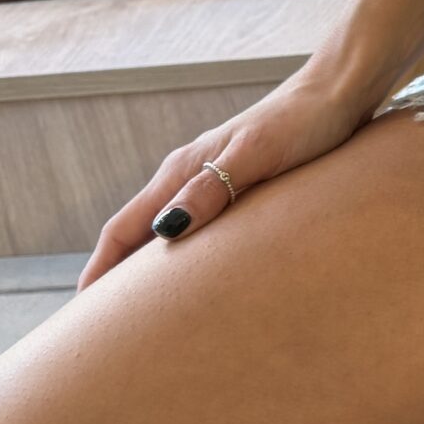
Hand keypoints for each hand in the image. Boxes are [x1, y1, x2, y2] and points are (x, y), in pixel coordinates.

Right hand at [77, 69, 377, 287]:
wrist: (339, 93)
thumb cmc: (302, 122)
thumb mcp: (256, 154)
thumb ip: (213, 188)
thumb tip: (166, 230)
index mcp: (182, 171)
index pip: (124, 229)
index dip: (102, 271)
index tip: (84, 314)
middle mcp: (189, 177)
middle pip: (140, 234)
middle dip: (121, 279)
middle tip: (111, 329)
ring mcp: (214, 182)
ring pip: (171, 232)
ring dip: (155, 270)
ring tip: (151, 315)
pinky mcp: (243, 187)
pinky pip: (202, 229)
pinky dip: (191, 257)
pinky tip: (204, 278)